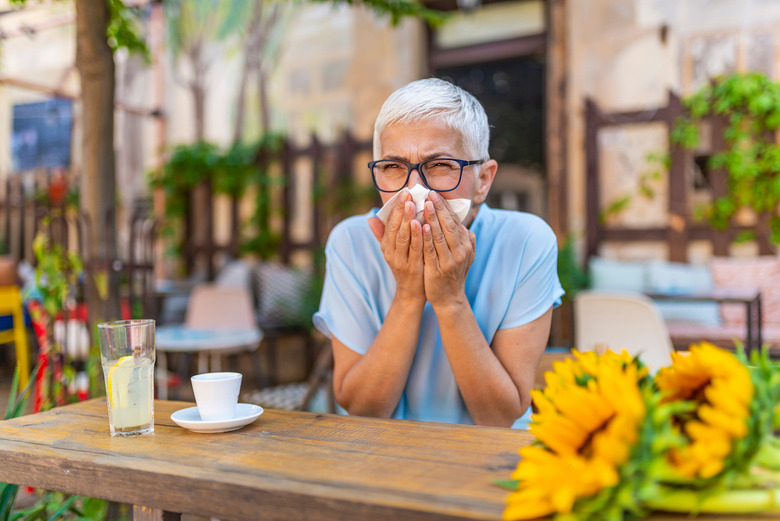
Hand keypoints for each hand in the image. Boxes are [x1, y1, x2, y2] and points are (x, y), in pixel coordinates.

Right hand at [369, 189, 424, 303]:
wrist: (411, 294)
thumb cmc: (406, 267)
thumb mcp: (392, 250)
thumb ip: (383, 234)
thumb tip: (371, 217)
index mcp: (386, 246)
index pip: (389, 223)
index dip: (395, 207)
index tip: (403, 191)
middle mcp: (391, 252)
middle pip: (394, 227)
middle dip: (401, 209)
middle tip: (407, 193)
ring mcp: (401, 261)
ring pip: (403, 237)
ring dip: (407, 219)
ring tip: (412, 204)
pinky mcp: (412, 268)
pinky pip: (415, 250)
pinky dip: (417, 236)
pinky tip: (422, 225)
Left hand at [421, 191, 475, 307]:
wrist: (450, 299)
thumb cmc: (454, 274)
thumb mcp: (465, 256)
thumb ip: (466, 240)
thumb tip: (465, 226)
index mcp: (466, 244)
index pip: (455, 221)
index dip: (445, 207)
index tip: (435, 194)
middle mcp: (461, 251)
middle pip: (448, 225)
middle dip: (438, 208)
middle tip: (429, 194)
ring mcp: (450, 261)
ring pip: (440, 235)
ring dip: (432, 218)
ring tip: (424, 204)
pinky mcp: (438, 269)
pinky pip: (431, 250)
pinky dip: (427, 238)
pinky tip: (421, 226)